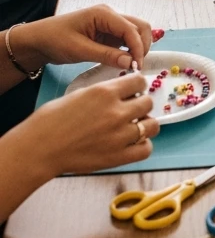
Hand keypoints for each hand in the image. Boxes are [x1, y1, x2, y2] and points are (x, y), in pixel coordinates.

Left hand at [11, 7, 153, 73]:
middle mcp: (111, 15)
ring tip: (131, 65)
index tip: (137, 67)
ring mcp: (111, 24)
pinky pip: (127, 40)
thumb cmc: (55, 40)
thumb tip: (131, 63)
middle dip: (143, 46)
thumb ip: (107, 55)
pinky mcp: (108, 34)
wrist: (39, 40)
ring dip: (139, 48)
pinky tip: (125, 62)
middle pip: (140, 27)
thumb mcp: (79, 50)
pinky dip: (131, 50)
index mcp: (104, 13)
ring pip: (136, 33)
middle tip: (136, 66)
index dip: (139, 48)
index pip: (131, 29)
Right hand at [22, 72, 158, 174]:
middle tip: (131, 110)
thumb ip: (103, 93)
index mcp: (105, 92)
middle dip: (140, 105)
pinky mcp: (118, 156)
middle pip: (148, 102)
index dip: (137, 86)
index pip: (139, 81)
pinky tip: (133, 143)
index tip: (133, 91)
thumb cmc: (50, 120)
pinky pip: (146, 149)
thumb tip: (120, 93)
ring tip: (134, 127)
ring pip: (152, 125)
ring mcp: (120, 135)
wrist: (39, 148)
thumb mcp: (78, 94)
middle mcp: (117, 112)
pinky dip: (143, 145)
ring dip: (145, 125)